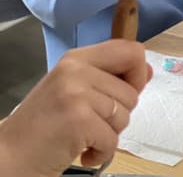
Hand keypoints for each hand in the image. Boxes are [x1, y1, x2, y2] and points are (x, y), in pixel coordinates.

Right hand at [0, 39, 149, 176]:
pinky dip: (100, 153)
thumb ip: (109, 78)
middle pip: (131, 91)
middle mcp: (76, 70)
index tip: (125, 91)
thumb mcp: (74, 89)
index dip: (137, 74)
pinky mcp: (78, 120)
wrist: (10, 154)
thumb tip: (146, 71)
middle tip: (91, 123)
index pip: (130, 50)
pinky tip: (81, 152)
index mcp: (77, 58)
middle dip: (118, 115)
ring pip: (124, 116)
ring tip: (84, 136)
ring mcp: (77, 93)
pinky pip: (112, 140)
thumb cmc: (44, 125)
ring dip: (108, 135)